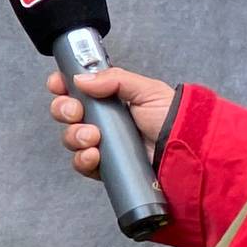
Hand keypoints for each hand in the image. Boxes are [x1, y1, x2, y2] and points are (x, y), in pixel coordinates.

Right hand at [46, 67, 175, 178]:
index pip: (76, 88)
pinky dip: (82, 159)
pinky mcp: (105, 167)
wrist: (187, 152)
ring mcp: (102, 144)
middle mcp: (102, 119)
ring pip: (70, 138)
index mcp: (110, 97)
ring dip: (74, 136)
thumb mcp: (147, 90)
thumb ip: (114, 80)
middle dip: (64, 110)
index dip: (62, 85)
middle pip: (65, 112)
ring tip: (93, 137)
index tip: (58, 85)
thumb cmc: (173, 119)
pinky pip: (81, 164)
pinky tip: (94, 155)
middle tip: (77, 112)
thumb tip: (80, 79)